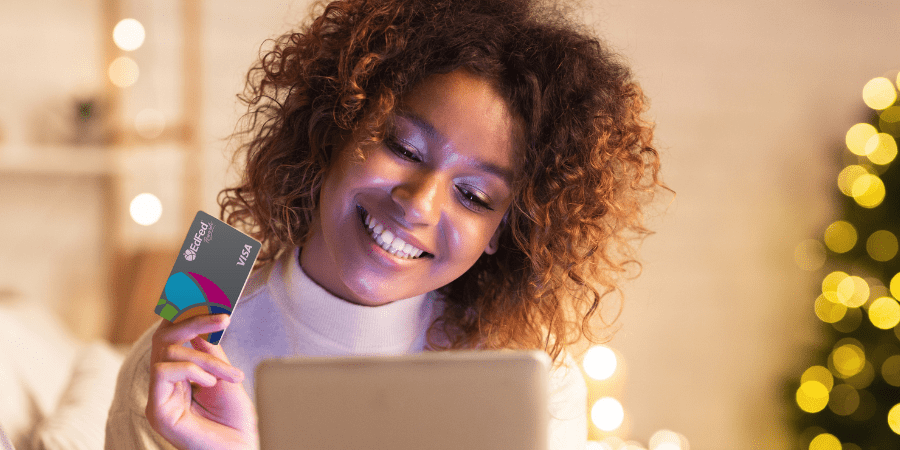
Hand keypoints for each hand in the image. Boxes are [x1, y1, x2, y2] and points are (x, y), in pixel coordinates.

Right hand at [146, 314, 257, 449]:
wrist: (242, 448)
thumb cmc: (236, 419)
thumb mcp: (224, 375)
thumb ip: (210, 351)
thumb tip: (202, 321)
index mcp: (179, 373)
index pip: (172, 333)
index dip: (184, 312)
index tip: (206, 294)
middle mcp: (164, 383)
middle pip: (164, 335)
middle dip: (193, 321)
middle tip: (224, 318)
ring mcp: (159, 397)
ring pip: (169, 352)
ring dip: (206, 359)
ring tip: (229, 376)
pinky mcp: (157, 411)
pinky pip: (163, 371)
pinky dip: (191, 371)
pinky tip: (210, 384)